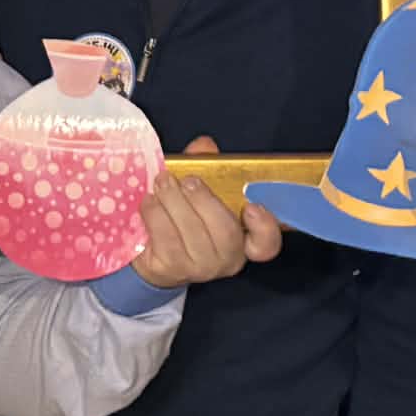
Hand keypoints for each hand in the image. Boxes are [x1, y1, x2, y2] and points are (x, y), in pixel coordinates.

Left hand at [132, 166, 282, 289]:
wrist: (152, 252)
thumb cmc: (183, 216)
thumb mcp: (198, 188)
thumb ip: (205, 165)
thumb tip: (205, 146)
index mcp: (243, 237)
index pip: (266, 244)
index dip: (264, 227)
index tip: (251, 207)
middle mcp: (226, 258)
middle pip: (225, 232)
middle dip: (203, 199)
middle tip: (187, 180)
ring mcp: (199, 268)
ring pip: (192, 232)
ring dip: (174, 201)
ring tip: (162, 182)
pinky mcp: (171, 269)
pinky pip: (165, 237)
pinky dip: (155, 213)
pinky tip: (149, 200)